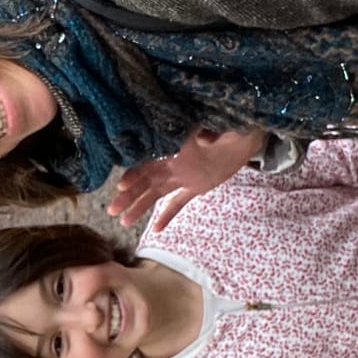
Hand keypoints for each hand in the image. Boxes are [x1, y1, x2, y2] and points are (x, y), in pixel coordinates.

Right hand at [108, 128, 267, 229]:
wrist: (246, 135)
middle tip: (112, 210)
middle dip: (128, 196)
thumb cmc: (232, 127)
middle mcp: (175, 164)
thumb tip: (203, 138)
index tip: (121, 185)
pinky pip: (178, 202)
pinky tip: (156, 229)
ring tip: (124, 222)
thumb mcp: (222, 128)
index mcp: (177, 149)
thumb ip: (211, 133)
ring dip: (140, 207)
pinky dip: (167, 215)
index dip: (135, 173)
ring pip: (156, 194)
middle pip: (146, 182)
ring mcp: (184, 177)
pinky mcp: (196, 187)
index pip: (150, 163)